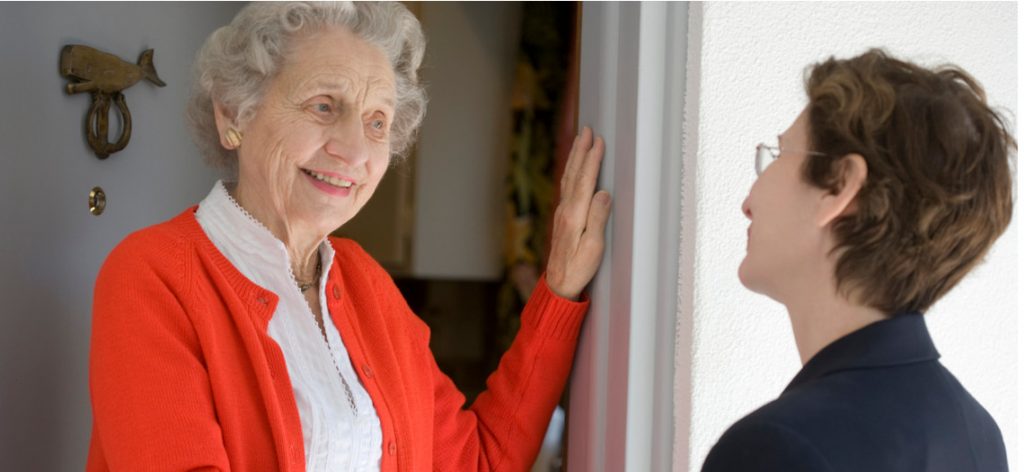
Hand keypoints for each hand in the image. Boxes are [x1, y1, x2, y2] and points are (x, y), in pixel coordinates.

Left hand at [545, 126, 611, 299]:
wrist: (557, 283)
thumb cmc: (578, 268)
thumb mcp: (593, 248)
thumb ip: (598, 219)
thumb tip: (604, 193)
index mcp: (574, 215)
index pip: (585, 180)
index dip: (592, 159)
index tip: (598, 141)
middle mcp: (565, 210)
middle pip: (574, 173)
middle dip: (581, 150)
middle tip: (587, 129)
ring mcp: (562, 213)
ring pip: (568, 178)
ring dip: (575, 158)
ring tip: (580, 141)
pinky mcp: (562, 218)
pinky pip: (566, 187)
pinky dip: (571, 171)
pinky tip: (573, 168)